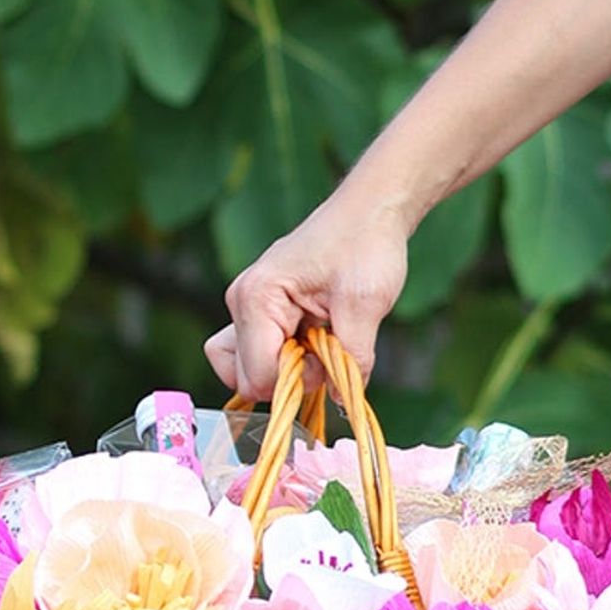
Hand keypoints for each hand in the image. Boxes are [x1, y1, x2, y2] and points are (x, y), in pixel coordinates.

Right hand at [204, 192, 409, 400]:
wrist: (369, 212)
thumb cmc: (365, 245)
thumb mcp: (366, 304)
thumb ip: (352, 358)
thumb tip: (343, 397)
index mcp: (257, 298)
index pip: (257, 377)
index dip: (296, 384)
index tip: (328, 363)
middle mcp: (242, 303)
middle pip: (247, 379)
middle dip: (289, 379)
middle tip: (324, 352)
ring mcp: (247, 309)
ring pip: (248, 371)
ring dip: (285, 372)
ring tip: (318, 346)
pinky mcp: (260, 314)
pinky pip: (259, 356)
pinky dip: (285, 361)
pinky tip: (314, 341)